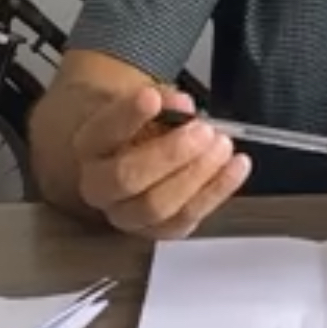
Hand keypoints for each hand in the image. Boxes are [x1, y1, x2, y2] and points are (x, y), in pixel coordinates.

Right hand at [73, 85, 250, 239]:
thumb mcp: (146, 101)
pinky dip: (217, 191)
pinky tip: (236, 168)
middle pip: (127, 178)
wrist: (132, 151)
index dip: (128, 116)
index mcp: (90, 146)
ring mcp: (127, 214)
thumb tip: (184, 106)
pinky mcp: (158, 230)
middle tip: (203, 131)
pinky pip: (187, 218)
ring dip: (197, 175)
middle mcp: (100, 186)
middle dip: (170, 154)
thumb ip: (164, 100)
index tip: (152, 97)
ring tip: (223, 147)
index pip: (104, 132)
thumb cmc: (140, 125)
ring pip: (158, 206)